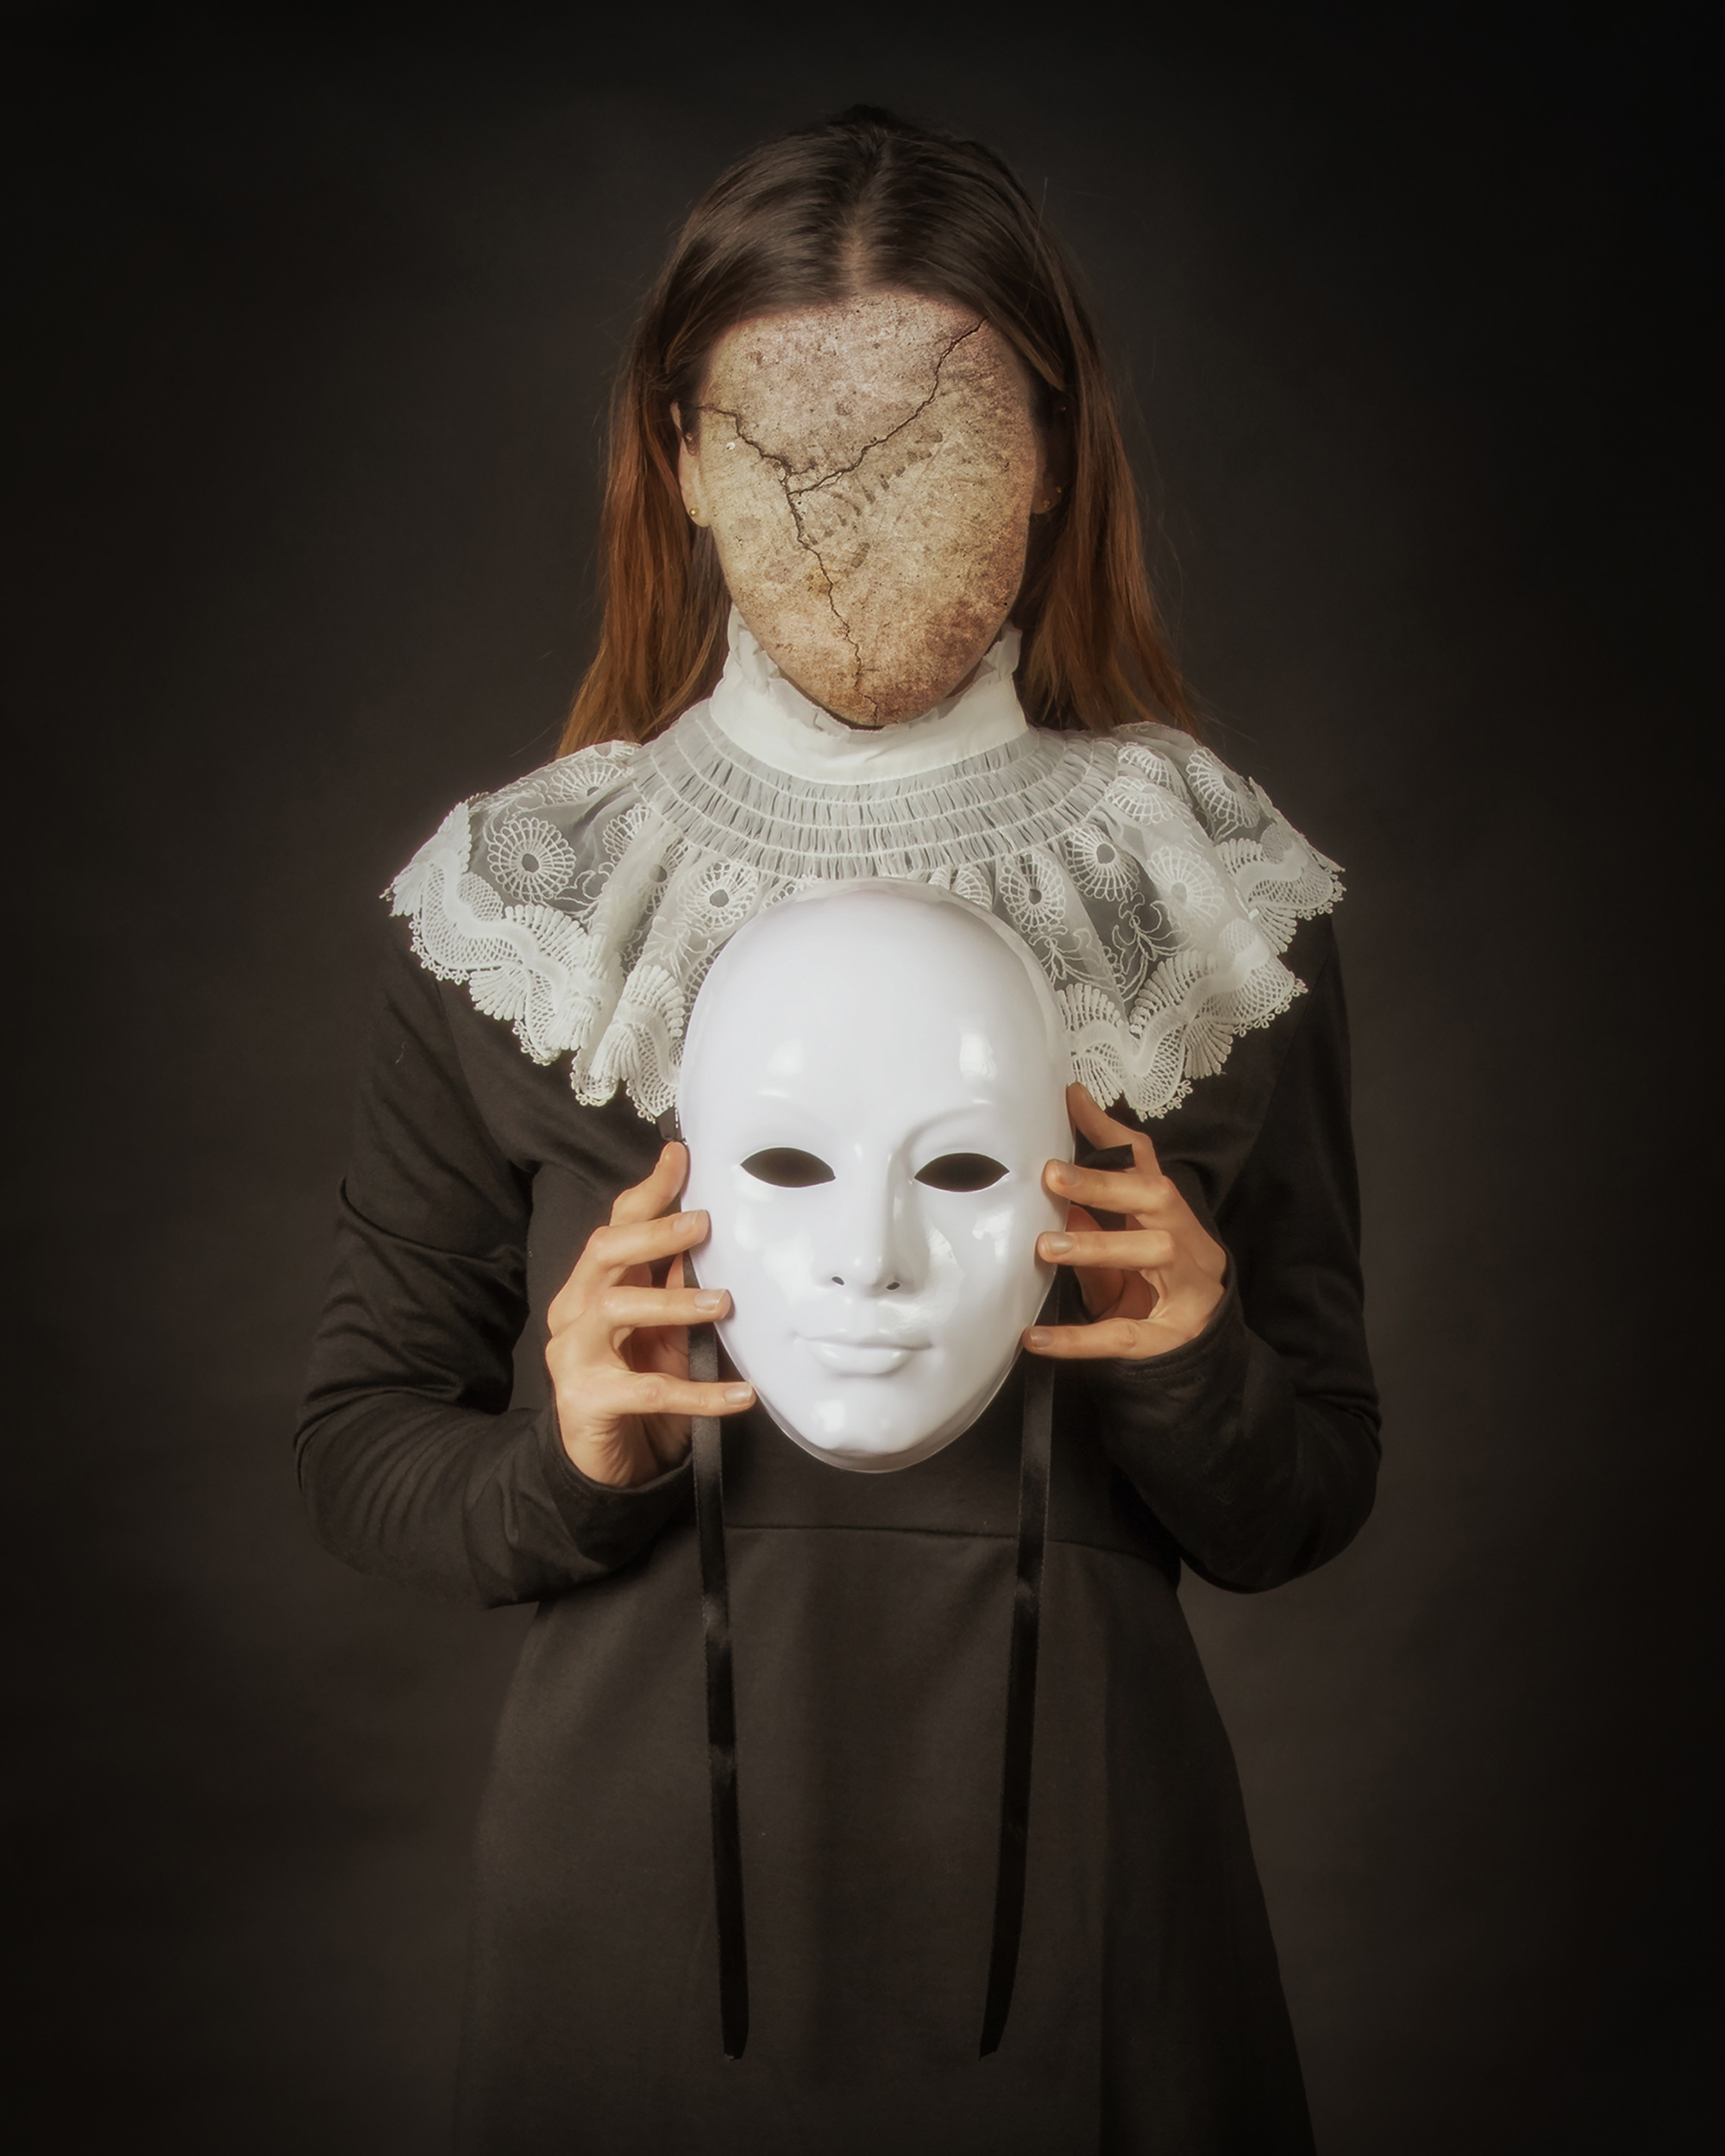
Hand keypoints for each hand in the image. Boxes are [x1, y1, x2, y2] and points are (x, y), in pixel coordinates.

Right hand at [546, 1142, 753, 1487]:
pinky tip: (740, 1396)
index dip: (648, 1191)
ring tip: (721, 1304)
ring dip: (671, 1302)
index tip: (680, 1158)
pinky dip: (699, 1394)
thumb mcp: (664, 1332)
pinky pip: (647, 1391)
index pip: (616, 1226)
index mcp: (595, 1286)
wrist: (606, 1463)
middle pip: (604, 1254)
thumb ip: (676, 1286)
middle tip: (702, 1225)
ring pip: (615, 1309)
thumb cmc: (637, 1388)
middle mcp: (575, 1311)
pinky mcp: (586, 1401)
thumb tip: (708, 1236)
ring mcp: (574, 1355)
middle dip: (653, 1233)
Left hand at [1025, 1084, 1227, 1361]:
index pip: (1146, 1167)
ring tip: (1046, 1246)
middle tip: (1052, 1174)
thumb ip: (1093, 1230)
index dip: (1112, 1133)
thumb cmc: (1153, 1300)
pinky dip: (1078, 1338)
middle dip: (1106, 1183)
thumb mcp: (1120, 1261)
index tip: (1071, 1101)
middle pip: (1158, 1198)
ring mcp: (1188, 1292)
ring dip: (1098, 1245)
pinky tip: (1036, 1339)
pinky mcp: (1170, 1340)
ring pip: (1153, 1252)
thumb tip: (1056, 1197)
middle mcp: (1189, 1246)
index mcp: (1174, 1221)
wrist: (1199, 1364)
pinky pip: (1124, 1336)